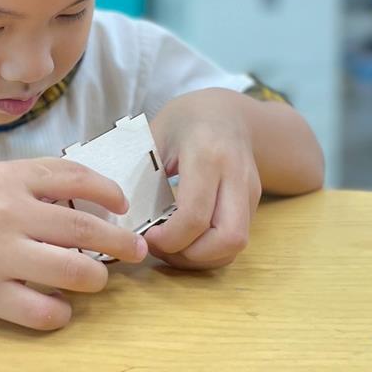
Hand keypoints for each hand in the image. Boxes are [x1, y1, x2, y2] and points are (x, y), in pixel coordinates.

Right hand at [0, 158, 147, 329]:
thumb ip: (33, 182)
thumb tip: (89, 198)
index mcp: (11, 179)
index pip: (76, 178)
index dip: (109, 193)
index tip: (122, 206)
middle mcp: (9, 214)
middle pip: (87, 231)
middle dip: (121, 243)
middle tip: (136, 250)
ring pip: (74, 273)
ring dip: (96, 279)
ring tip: (96, 280)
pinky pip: (43, 312)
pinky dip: (60, 313)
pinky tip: (60, 308)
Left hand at [145, 91, 261, 269]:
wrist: (229, 112)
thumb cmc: (185, 120)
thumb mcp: (156, 134)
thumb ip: (140, 173)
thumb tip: (117, 216)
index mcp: (207, 154)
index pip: (194, 215)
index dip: (169, 239)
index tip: (146, 236)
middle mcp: (235, 175)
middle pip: (228, 238)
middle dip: (190, 256)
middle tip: (160, 247)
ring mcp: (250, 191)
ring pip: (236, 245)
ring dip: (201, 258)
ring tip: (171, 248)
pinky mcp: (254, 203)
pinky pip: (236, 240)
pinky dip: (210, 251)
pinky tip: (186, 241)